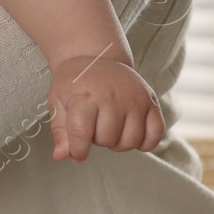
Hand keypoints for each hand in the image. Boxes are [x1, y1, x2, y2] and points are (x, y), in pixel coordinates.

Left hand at [48, 55, 164, 162]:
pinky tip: (130, 133)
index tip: (77, 153)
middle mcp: (112, 96)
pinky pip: (156, 134)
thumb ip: (60, 131)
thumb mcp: (57, 101)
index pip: (81, 132)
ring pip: (131, 141)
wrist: (95, 57)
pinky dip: (145, 142)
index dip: (78, 150)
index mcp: (84, 95)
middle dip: (98, 140)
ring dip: (118, 143)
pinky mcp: (151, 101)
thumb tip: (61, 156)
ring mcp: (135, 98)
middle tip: (94, 125)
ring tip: (110, 128)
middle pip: (107, 139)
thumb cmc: (74, 83)